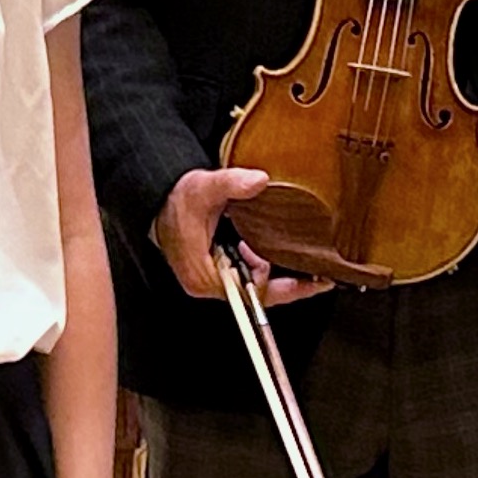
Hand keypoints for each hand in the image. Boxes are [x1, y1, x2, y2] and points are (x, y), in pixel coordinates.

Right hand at [152, 164, 332, 304]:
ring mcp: (209, 282)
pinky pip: (244, 279)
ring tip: (295, 263)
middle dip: (286, 285)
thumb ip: (233, 183)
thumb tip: (259, 180)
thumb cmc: (178, 200)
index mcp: (204, 275)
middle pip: (255, 296)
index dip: (282, 287)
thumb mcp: (206, 187)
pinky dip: (259, 269)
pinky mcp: (212, 274)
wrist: (159, 201)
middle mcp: (205, 285)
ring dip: (271, 275)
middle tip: (318, 277)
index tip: (310, 280)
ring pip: (250, 289)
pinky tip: (268, 254)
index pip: (251, 292)